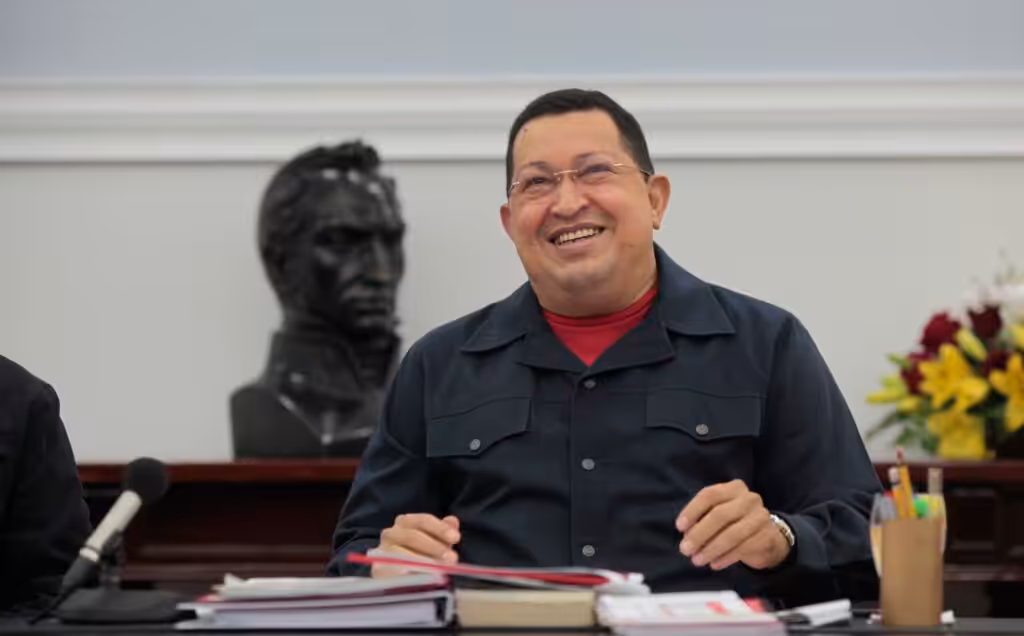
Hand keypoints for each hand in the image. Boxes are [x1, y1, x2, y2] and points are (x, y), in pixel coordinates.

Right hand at [371, 514, 460, 577]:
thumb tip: (452, 521)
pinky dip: (410, 574)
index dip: (440, 528)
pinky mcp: (379, 570)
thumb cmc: (418, 555)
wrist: (395, 577)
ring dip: (424, 562)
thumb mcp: (434, 543)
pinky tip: (424, 578)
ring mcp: (383, 551)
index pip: (423, 520)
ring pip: (403, 554)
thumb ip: (442, 532)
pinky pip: (395, 571)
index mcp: (406, 522)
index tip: (456, 538)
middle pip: (413, 536)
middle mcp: (391, 533)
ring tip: (440, 570)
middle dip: (435, 547)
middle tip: (452, 558)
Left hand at [675, 479, 789, 570]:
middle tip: (685, 549)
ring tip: (697, 560)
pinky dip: (725, 558)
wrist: (767, 537)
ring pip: (731, 534)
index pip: (709, 495)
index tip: (679, 527)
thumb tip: (687, 535)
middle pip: (719, 514)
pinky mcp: (767, 536)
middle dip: (699, 534)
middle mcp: (749, 499)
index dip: (692, 511)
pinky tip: (714, 564)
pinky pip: (743, 548)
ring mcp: (761, 517)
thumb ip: (702, 519)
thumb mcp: (719, 514)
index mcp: (734, 488)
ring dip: (710, 549)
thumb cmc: (734, 523)